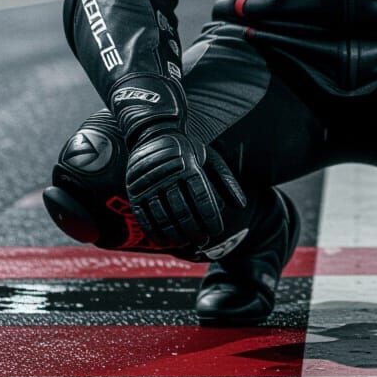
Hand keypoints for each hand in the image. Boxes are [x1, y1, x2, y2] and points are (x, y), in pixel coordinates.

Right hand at [125, 128, 246, 248]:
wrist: (155, 133)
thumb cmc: (189, 150)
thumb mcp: (212, 158)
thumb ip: (227, 181)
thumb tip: (241, 206)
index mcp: (189, 165)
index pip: (202, 198)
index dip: (210, 217)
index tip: (217, 230)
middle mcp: (168, 174)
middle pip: (183, 211)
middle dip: (195, 230)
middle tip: (203, 241)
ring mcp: (149, 183)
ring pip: (164, 217)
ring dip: (177, 235)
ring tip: (188, 242)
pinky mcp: (135, 192)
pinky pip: (145, 218)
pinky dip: (156, 233)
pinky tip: (167, 241)